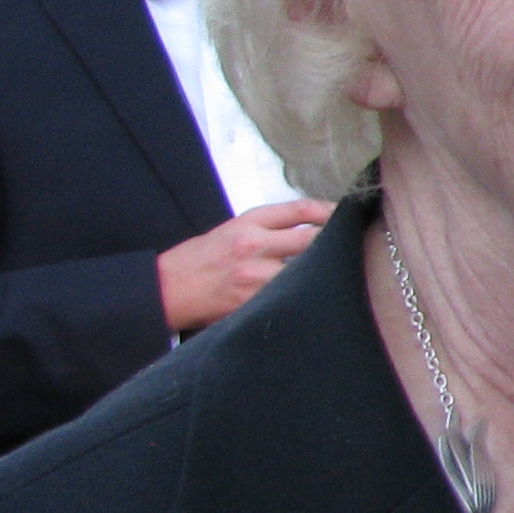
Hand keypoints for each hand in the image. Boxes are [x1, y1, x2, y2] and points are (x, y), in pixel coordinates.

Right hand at [157, 201, 332, 333]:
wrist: (166, 289)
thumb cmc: (198, 260)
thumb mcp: (230, 231)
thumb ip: (268, 229)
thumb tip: (310, 229)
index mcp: (247, 223)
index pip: (300, 210)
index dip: (329, 211)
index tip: (343, 215)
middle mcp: (254, 245)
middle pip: (313, 239)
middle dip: (332, 243)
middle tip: (347, 247)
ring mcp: (256, 276)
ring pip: (306, 270)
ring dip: (319, 273)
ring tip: (331, 274)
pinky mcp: (255, 301)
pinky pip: (289, 295)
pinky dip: (301, 294)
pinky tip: (308, 295)